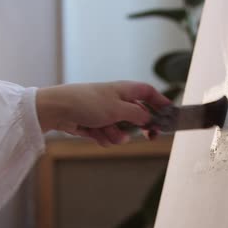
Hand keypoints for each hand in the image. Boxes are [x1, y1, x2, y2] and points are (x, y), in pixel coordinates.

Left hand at [36, 81, 169, 145]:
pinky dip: (103, 137)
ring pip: (122, 130)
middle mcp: (117, 101)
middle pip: (138, 115)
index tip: (170, 114)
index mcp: (125, 90)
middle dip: (140, 127)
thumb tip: (150, 120)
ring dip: (116, 135)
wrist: (58, 110)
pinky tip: (94, 134)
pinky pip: (108, 136)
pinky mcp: (95, 125)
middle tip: (150, 137)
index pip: (148, 93)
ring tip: (106, 132)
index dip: (160, 102)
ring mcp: (106, 113)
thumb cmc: (88, 102)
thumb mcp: (118, 109)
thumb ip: (138, 115)